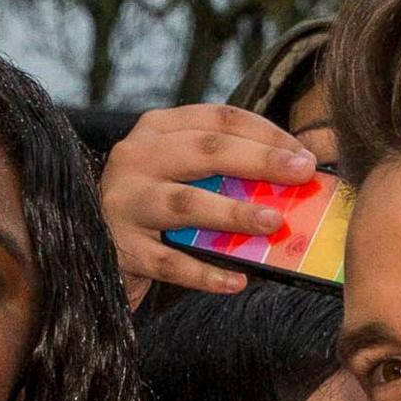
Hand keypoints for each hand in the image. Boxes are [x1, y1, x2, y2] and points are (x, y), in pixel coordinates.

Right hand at [99, 103, 315, 307]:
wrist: (93, 249)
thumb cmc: (159, 209)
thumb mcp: (187, 172)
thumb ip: (234, 165)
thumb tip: (308, 165)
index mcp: (158, 129)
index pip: (219, 119)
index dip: (267, 134)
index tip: (305, 155)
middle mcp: (136, 157)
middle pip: (205, 152)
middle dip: (260, 161)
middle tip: (302, 175)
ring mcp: (125, 202)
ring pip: (186, 203)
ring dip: (234, 213)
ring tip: (273, 222)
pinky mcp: (121, 247)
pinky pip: (170, 263)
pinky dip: (206, 273)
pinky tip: (238, 281)